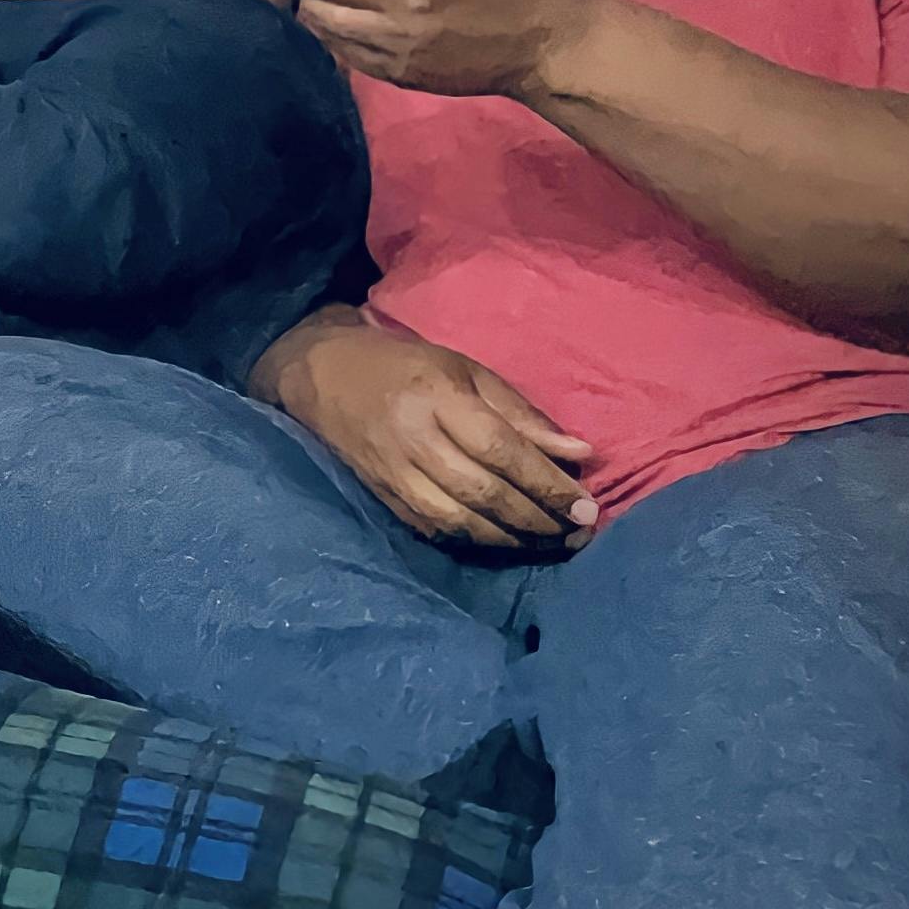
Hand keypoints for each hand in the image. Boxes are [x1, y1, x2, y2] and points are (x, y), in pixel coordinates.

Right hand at [255, 309, 598, 551]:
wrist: (320, 374)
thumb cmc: (403, 365)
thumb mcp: (465, 370)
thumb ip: (521, 414)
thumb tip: (579, 454)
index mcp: (437, 397)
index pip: (501, 450)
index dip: (547, 484)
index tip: (588, 507)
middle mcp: (413, 440)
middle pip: (485, 492)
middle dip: (539, 518)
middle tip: (581, 532)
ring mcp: (393, 473)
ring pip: (460, 520)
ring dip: (513, 539)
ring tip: (551, 543)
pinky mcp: (383, 496)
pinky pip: (435, 529)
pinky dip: (476, 542)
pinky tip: (506, 543)